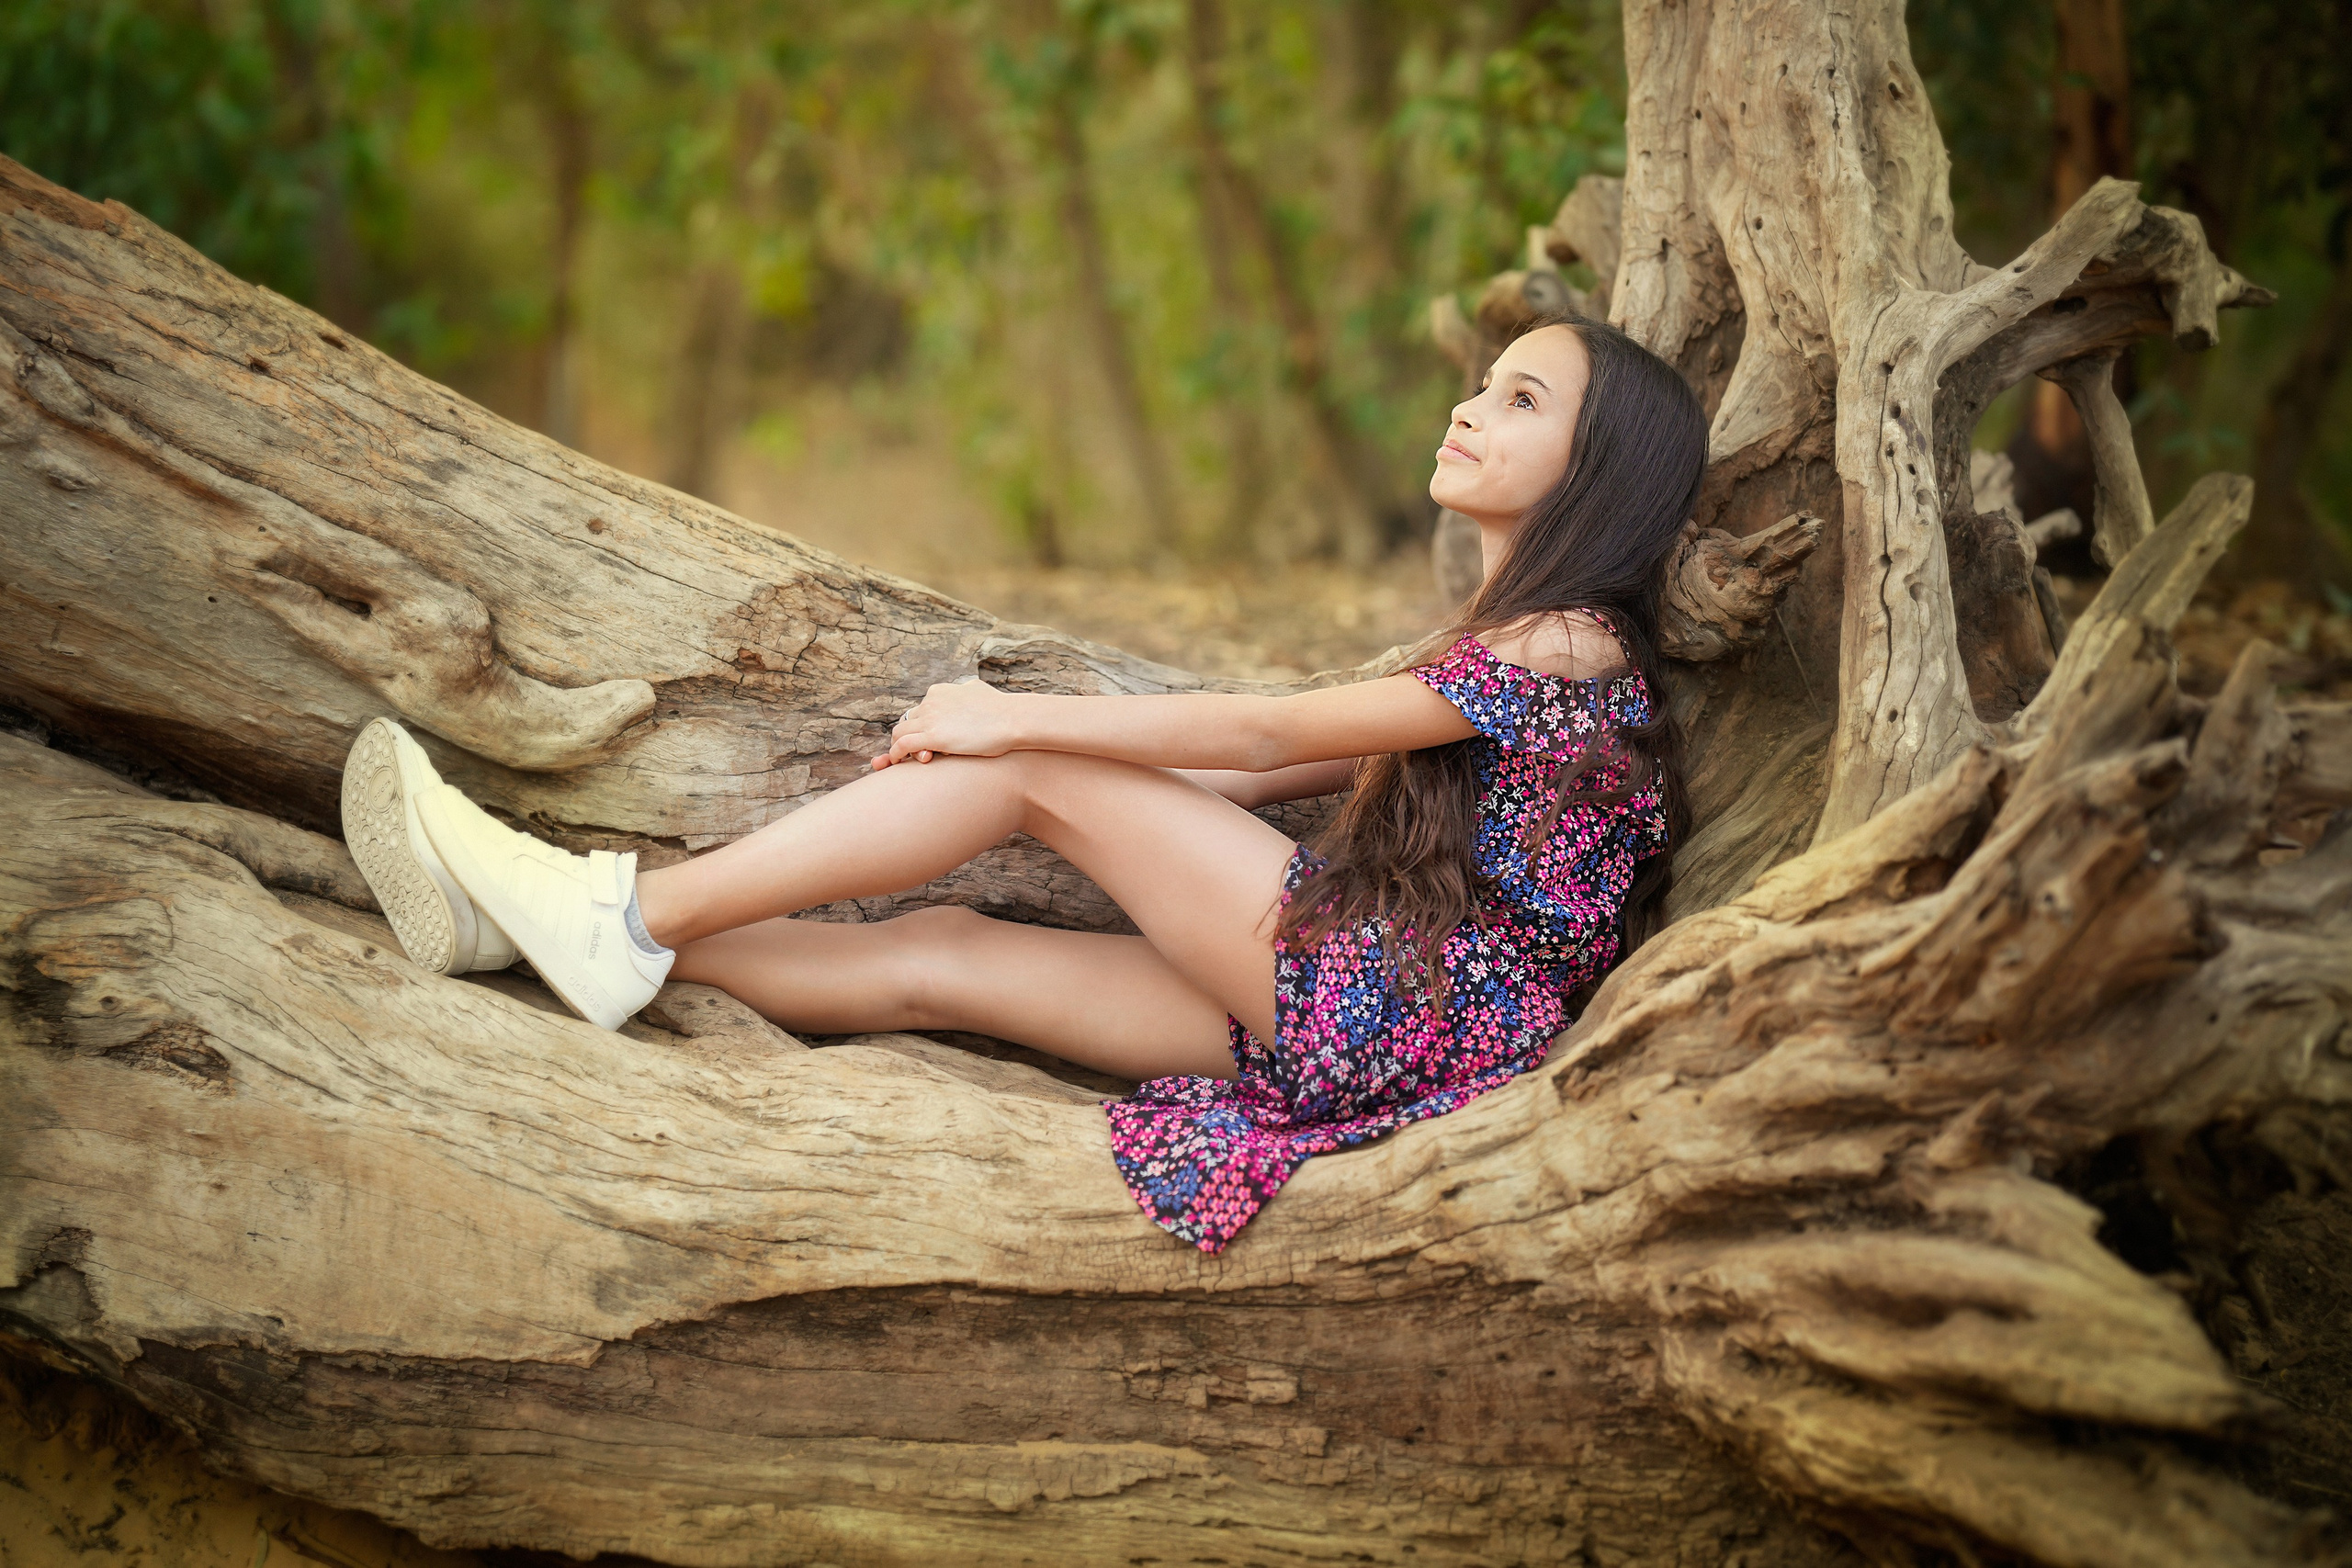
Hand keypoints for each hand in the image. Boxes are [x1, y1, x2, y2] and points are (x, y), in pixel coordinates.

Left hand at [871, 678, 1021, 768]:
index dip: (920, 727)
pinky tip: (899, 763)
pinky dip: (896, 754)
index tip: (926, 740)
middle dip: (908, 737)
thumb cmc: (1001, 709)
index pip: (918, 710)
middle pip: (907, 722)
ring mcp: (930, 718)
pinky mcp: (932, 736)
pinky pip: (902, 745)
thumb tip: (968, 688)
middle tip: (915, 753)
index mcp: (938, 691)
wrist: (1012, 719)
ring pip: (900, 733)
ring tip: (905, 760)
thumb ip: (967, 690)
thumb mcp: (978, 690)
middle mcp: (930, 701)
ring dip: (900, 747)